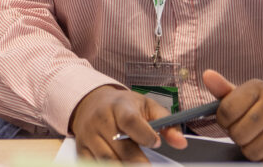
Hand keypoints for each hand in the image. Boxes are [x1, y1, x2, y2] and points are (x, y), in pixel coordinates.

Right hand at [69, 85, 186, 162]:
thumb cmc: (123, 106)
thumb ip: (166, 123)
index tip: (156, 144)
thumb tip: (181, 143)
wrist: (90, 102)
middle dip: (138, 162)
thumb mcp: (146, 106)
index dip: (144, 134)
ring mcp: (89, 135)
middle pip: (120, 147)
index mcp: (119, 106)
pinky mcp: (81, 148)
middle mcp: (101, 119)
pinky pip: (92, 164)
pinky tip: (120, 166)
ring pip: (106, 160)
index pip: (130, 121)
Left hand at [203, 70, 262, 161]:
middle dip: (237, 137)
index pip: (226, 112)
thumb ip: (222, 90)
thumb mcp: (241, 96)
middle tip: (246, 131)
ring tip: (258, 138)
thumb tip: (207, 76)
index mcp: (258, 87)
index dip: (224, 122)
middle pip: (239, 134)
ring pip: (253, 151)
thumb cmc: (259, 108)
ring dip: (250, 150)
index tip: (231, 120)